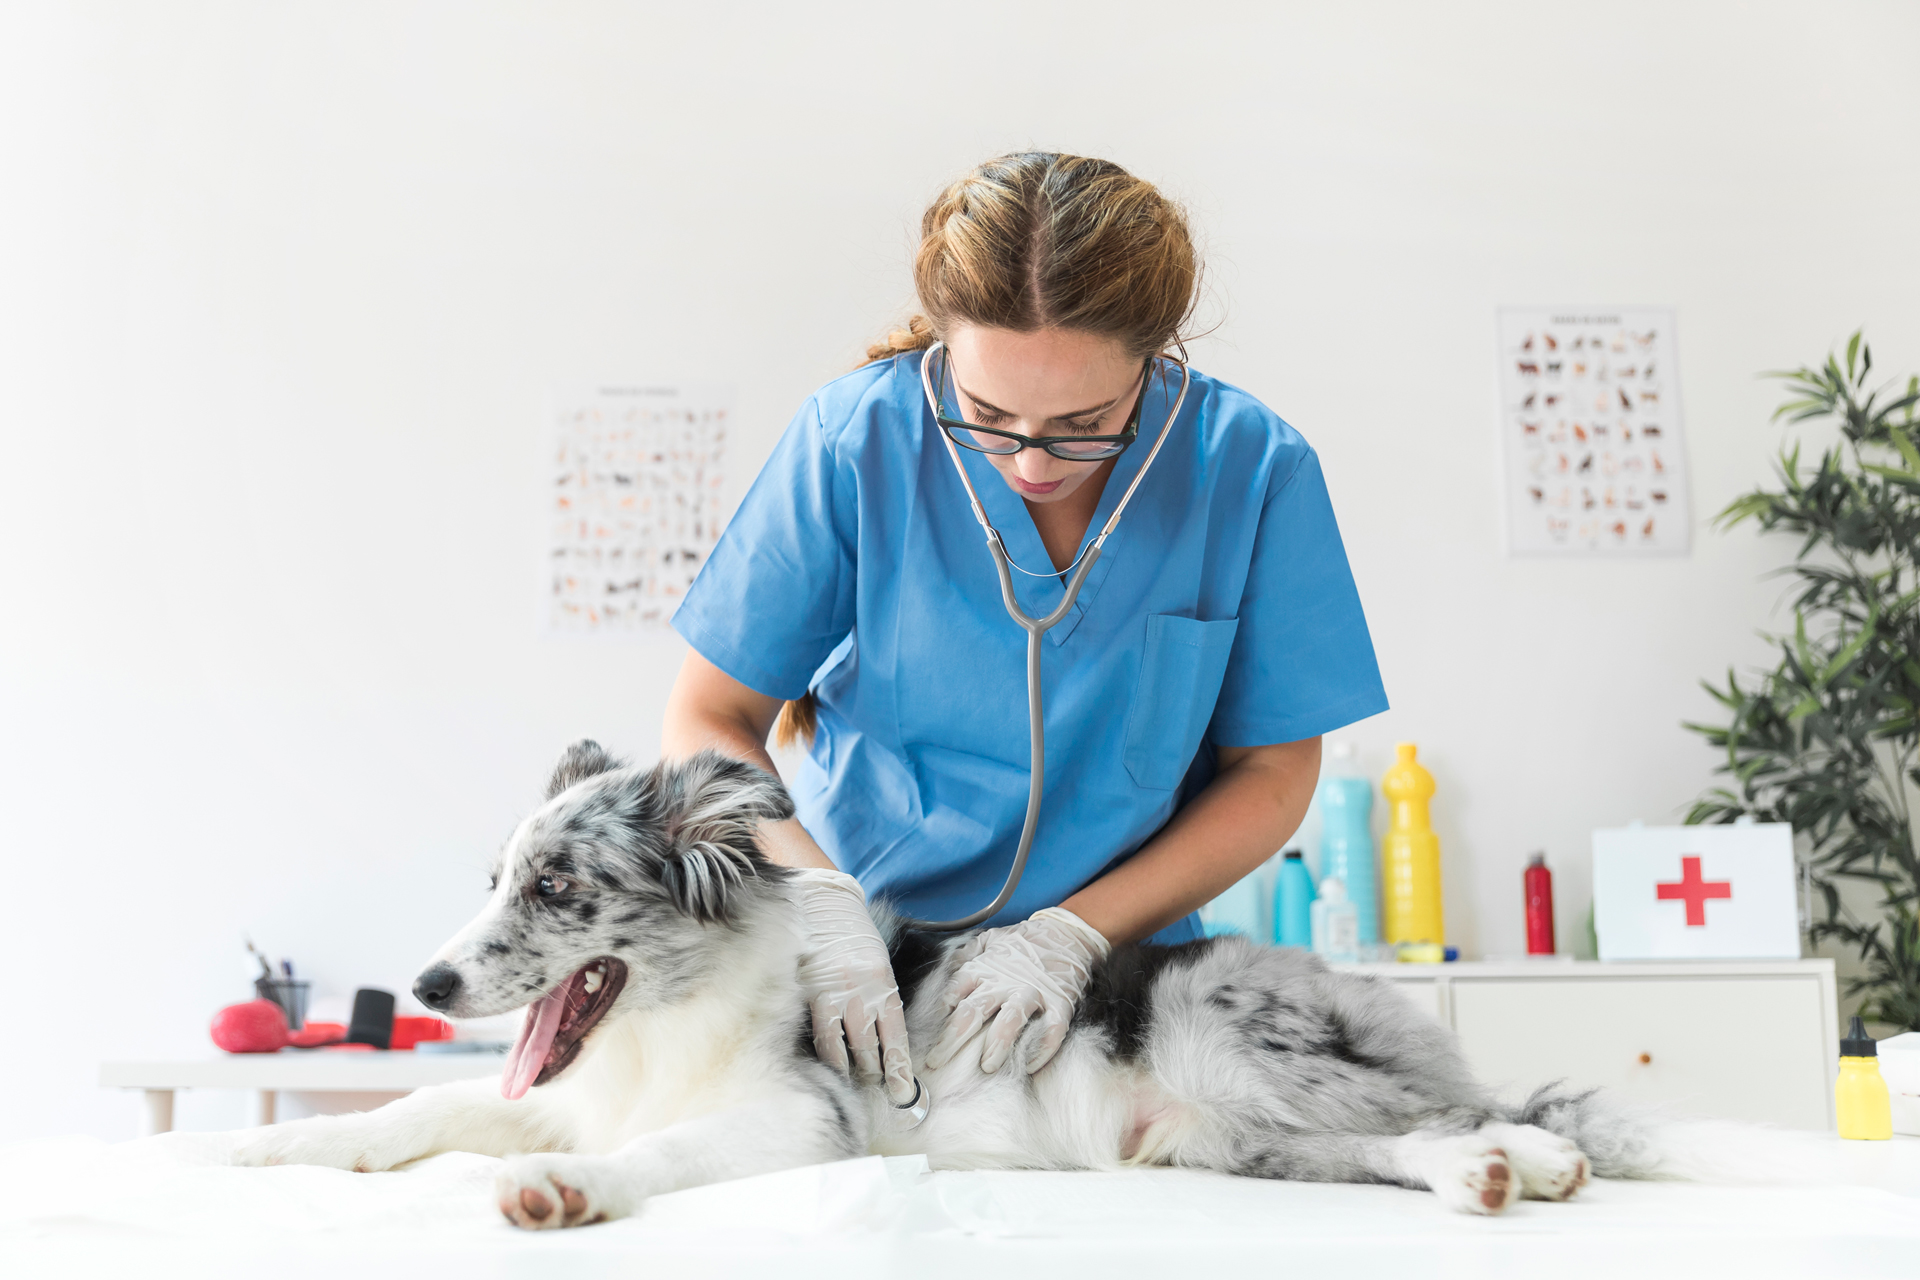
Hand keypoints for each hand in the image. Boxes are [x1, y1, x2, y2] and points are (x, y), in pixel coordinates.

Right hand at [790, 868, 915, 1104]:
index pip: (896, 1037)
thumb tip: (882, 1039)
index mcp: (885, 985)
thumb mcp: (877, 964)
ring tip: (859, 1083)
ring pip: (849, 1047)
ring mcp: (838, 995)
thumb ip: (880, 998)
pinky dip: (829, 1057)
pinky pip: (823, 1036)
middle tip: (882, 1092)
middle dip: (879, 1074)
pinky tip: (832, 1070)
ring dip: (855, 1070)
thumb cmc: (853, 938)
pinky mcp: (813, 995)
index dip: (901, 1068)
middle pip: (874, 1047)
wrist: (824, 905)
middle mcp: (864, 993)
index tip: (905, 1091)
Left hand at [923, 906, 1109, 1074]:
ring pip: (1011, 1021)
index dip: (938, 1017)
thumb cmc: (1024, 942)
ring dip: (997, 1045)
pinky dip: (1041, 1049)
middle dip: (952, 1040)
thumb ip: (965, 955)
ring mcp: (1033, 994)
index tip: (928, 1036)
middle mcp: (1004, 983)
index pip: (953, 993)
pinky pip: (1051, 1030)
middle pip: (973, 1012)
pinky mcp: (1060, 1004)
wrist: (1066, 933)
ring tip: (987, 1066)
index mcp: (984, 969)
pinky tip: (1030, 1065)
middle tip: (937, 1062)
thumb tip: (943, 970)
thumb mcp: (989, 940)